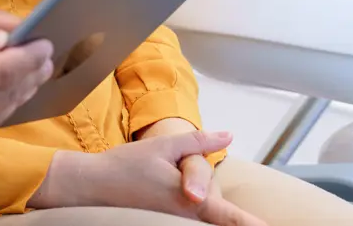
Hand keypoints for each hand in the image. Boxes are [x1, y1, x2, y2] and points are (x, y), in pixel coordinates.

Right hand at [38, 132, 265, 224]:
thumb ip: (198, 141)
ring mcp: (173, 225)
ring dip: (218, 218)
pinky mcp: (162, 225)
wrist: (92, 186)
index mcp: (191, 202)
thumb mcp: (163, 146)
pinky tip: (198, 206)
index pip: (232, 218)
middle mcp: (186, 220)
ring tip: (240, 217)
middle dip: (237, 221)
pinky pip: (189, 225)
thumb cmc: (126, 166)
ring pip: (205, 224)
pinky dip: (203, 220)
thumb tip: (228, 134)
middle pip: (219, 222)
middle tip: (260, 221)